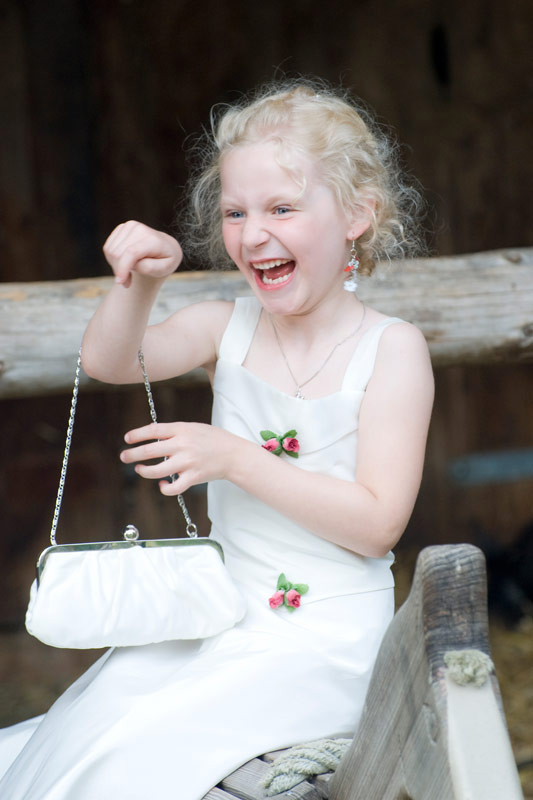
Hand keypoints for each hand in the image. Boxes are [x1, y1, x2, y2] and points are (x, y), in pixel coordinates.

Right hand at [103, 221, 182, 287]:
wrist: (164, 247)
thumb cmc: (165, 260)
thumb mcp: (164, 269)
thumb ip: (150, 268)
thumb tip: (134, 265)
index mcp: (153, 239)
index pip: (131, 252)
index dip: (122, 267)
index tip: (119, 282)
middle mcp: (139, 229)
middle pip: (118, 254)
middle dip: (120, 271)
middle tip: (129, 280)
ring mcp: (129, 226)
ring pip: (110, 252)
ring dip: (116, 266)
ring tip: (129, 270)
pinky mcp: (121, 228)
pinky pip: (108, 248)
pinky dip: (113, 259)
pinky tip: (125, 261)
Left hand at [119, 421, 238, 494]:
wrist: (233, 454)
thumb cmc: (212, 439)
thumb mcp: (193, 428)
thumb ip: (174, 432)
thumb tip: (152, 438)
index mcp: (182, 430)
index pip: (153, 430)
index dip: (137, 435)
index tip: (127, 438)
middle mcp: (182, 445)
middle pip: (149, 451)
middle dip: (132, 454)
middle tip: (124, 456)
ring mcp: (187, 462)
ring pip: (156, 471)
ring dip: (144, 471)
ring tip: (139, 469)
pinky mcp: (193, 478)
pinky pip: (172, 488)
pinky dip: (164, 488)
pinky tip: (163, 484)